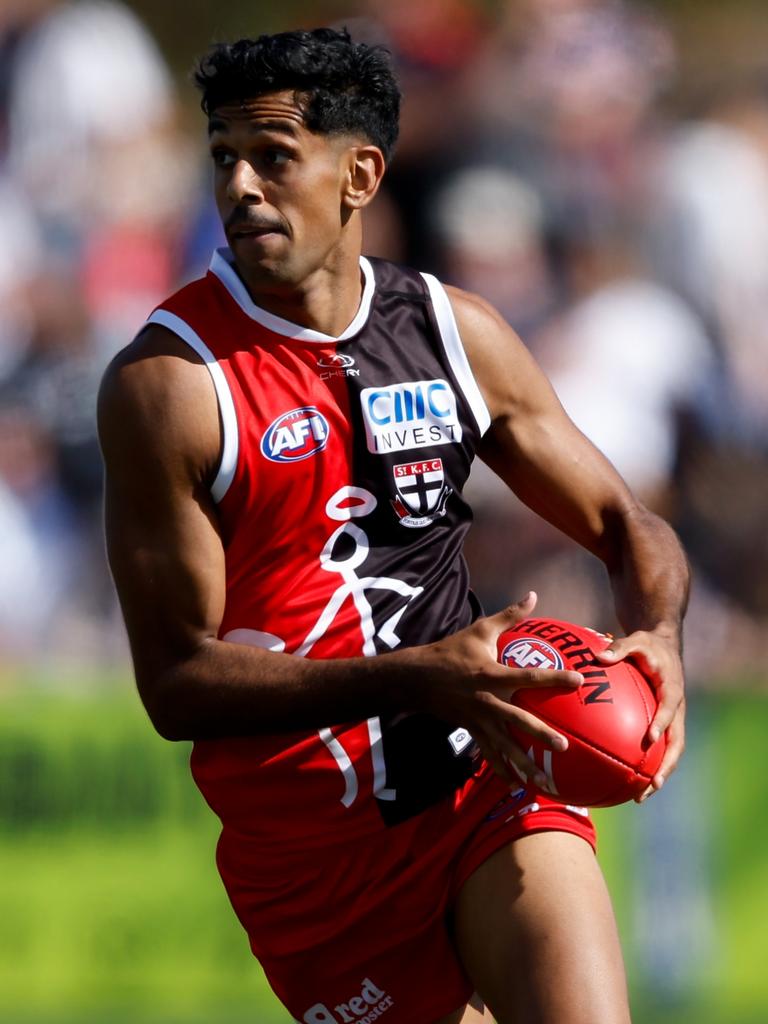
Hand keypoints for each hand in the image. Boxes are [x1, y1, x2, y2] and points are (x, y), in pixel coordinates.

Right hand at [413, 592, 582, 788]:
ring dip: (524, 765)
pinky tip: (517, 786)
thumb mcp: (480, 630)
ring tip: (545, 782)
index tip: (577, 680)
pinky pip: (490, 754)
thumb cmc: (452, 651)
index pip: (528, 677)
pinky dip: (503, 770)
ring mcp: (479, 720)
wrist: (417, 678)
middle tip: (563, 747)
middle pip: (518, 721)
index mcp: (492, 675)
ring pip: (504, 746)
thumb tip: (534, 595)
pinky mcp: (472, 731)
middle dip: (540, 735)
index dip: (553, 678)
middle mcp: (488, 701)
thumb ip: (510, 615)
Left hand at [596, 627, 685, 801]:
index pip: (669, 709)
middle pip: (676, 743)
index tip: (650, 739)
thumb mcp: (636, 640)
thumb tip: (598, 657)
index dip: (661, 723)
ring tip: (640, 796)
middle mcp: (677, 710)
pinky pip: (659, 749)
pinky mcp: (665, 725)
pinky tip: (626, 782)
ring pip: (670, 753)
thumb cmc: (648, 645)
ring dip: (659, 775)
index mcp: (671, 690)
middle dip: (666, 766)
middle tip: (651, 785)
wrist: (665, 648)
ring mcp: (673, 720)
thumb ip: (619, 648)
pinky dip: (648, 766)